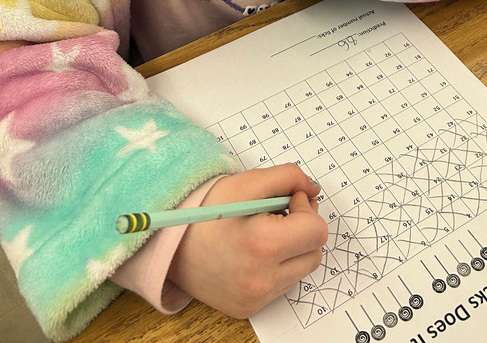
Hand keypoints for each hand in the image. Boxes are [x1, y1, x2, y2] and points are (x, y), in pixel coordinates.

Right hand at [168, 164, 326, 318]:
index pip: (316, 231)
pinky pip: (283, 284)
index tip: (288, 200)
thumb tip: (313, 188)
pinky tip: (255, 251)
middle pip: (314, 252)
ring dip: (292, 247)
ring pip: (301, 269)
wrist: (170, 245)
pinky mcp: (250, 308)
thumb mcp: (248, 182)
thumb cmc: (207, 211)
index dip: (305, 208)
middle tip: (279, 213)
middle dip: (303, 228)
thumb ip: (288, 177)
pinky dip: (278, 265)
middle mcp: (261, 280)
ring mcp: (256, 298)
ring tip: (264, 232)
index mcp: (262, 246)